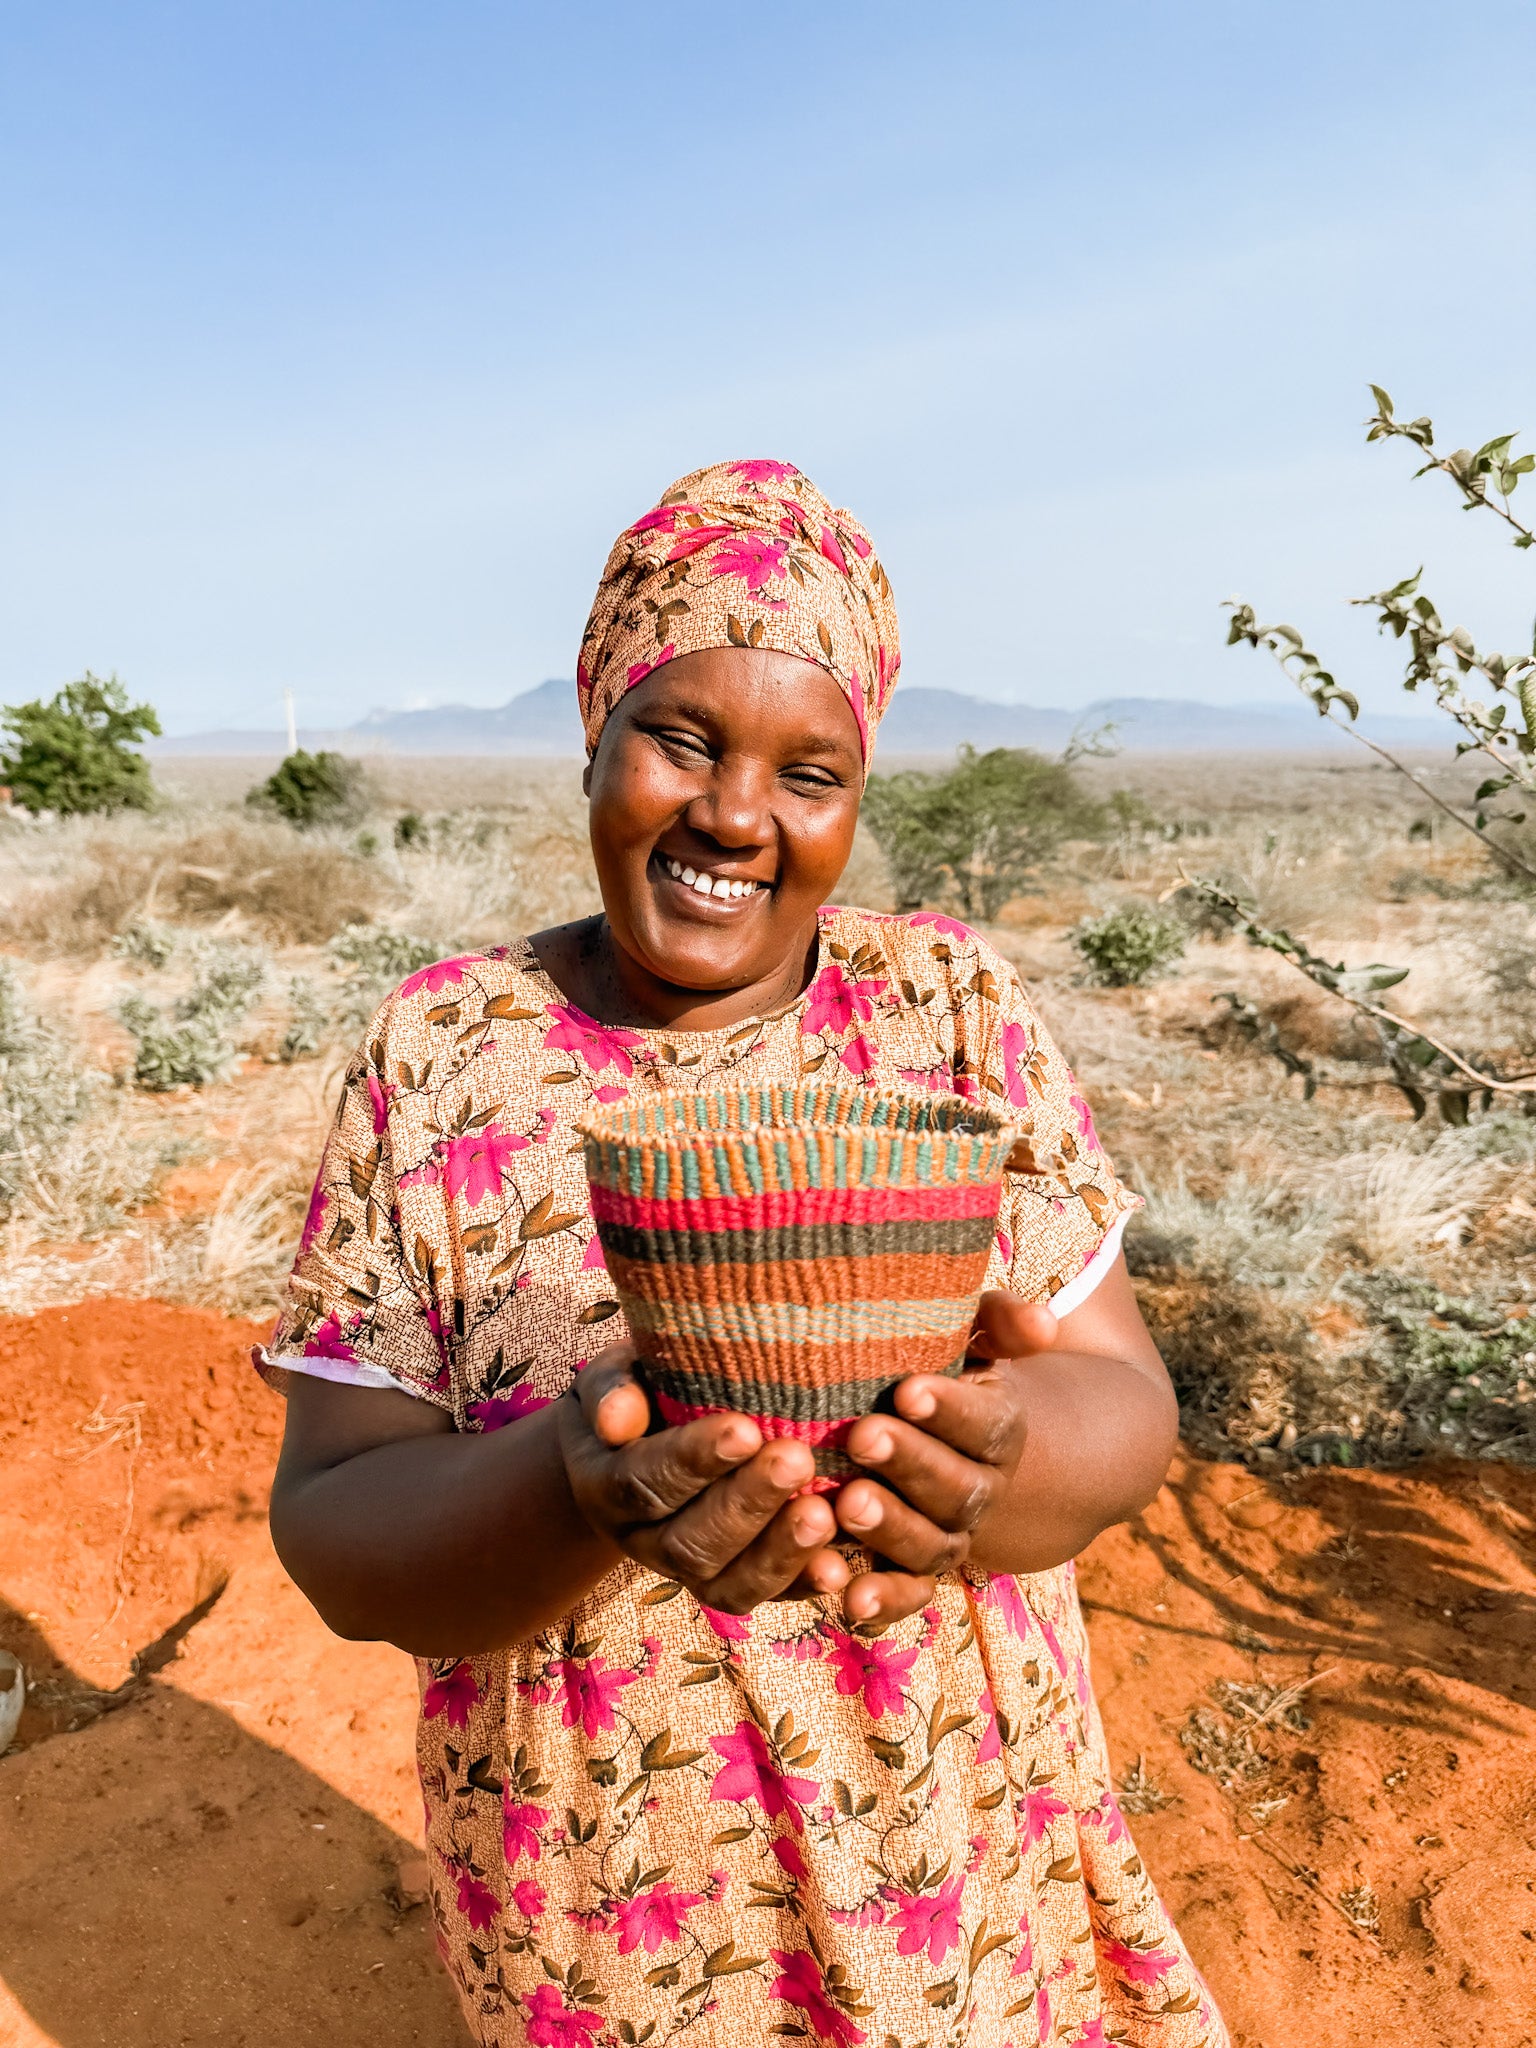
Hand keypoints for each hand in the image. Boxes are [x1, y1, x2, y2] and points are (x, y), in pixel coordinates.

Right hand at [557, 1342, 849, 1613]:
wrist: (631, 1445)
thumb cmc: (636, 1391)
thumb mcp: (612, 1377)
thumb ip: (611, 1391)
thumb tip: (617, 1419)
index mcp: (605, 1487)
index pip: (645, 1483)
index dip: (693, 1462)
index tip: (744, 1429)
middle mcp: (643, 1541)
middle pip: (690, 1542)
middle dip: (747, 1504)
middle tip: (797, 1459)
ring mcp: (687, 1571)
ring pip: (728, 1584)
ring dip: (779, 1552)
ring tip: (825, 1514)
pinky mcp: (730, 1583)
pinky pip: (765, 1598)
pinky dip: (802, 1586)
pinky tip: (839, 1568)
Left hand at [832, 1290, 1059, 1628]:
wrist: (966, 1449)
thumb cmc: (954, 1371)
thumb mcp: (980, 1338)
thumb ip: (1002, 1323)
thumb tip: (1043, 1323)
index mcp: (1000, 1429)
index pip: (985, 1423)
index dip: (951, 1410)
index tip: (909, 1389)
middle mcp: (982, 1490)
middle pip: (958, 1487)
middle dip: (911, 1463)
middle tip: (863, 1436)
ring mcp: (949, 1535)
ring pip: (932, 1545)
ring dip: (892, 1529)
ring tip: (848, 1503)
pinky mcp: (912, 1571)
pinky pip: (905, 1595)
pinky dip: (882, 1601)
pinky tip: (847, 1598)